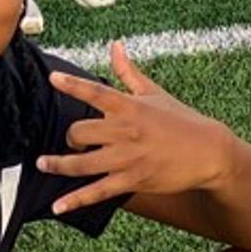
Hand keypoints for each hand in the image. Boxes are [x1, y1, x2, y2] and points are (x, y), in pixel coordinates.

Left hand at [39, 44, 236, 214]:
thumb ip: (128, 72)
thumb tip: (115, 45)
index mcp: (130, 107)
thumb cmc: (181, 120)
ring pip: (81, 164)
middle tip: (73, 141)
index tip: (53, 78)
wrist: (208, 152)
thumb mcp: (154, 92)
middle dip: (70, 137)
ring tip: (42, 163)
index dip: (72, 84)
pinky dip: (75, 200)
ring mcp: (128, 159)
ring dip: (57, 164)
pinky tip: (58, 206)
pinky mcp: (132, 180)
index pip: (96, 92)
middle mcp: (125, 132)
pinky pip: (97, 192)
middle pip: (79, 132)